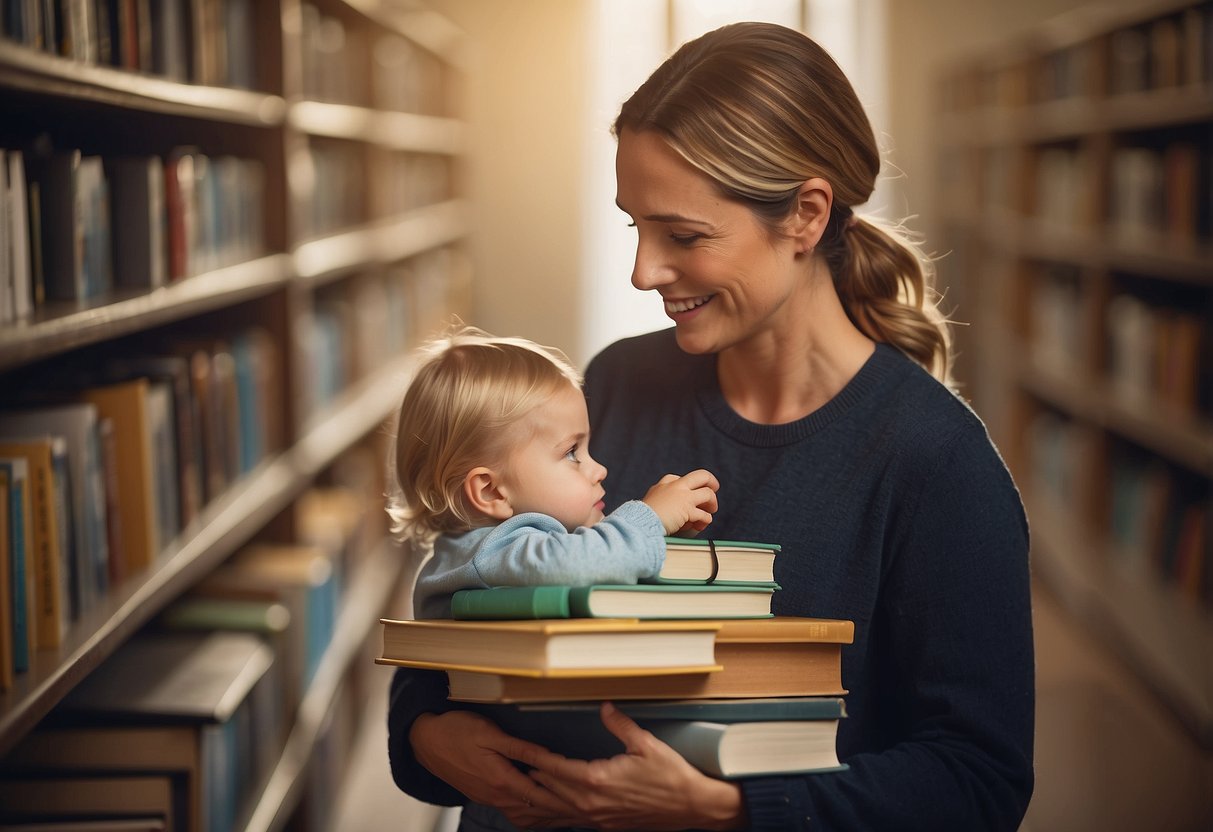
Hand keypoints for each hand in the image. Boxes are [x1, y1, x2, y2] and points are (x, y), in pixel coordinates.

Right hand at [410, 710, 580, 826]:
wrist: (424, 742)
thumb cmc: (455, 731)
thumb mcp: (489, 733)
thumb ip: (520, 747)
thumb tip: (547, 755)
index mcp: (500, 779)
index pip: (540, 795)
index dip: (564, 797)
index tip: (584, 799)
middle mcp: (496, 795)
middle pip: (535, 810)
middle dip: (561, 811)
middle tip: (584, 810)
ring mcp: (488, 798)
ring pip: (524, 815)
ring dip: (546, 815)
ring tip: (569, 813)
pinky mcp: (483, 795)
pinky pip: (512, 811)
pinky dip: (530, 814)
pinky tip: (540, 811)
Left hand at [516, 702, 746, 830]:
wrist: (692, 807)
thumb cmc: (672, 777)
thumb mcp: (646, 744)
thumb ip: (620, 724)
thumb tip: (605, 707)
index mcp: (597, 780)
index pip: (555, 767)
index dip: (533, 756)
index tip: (515, 749)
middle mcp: (592, 803)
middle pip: (549, 789)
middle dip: (529, 776)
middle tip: (508, 764)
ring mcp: (598, 817)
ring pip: (558, 807)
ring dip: (540, 795)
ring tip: (522, 782)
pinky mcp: (606, 824)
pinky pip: (573, 818)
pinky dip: (557, 809)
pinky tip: (551, 805)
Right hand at [642, 469, 719, 534]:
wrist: (639, 522)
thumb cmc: (643, 516)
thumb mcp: (652, 502)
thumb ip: (666, 503)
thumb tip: (682, 514)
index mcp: (665, 483)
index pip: (682, 478)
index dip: (691, 487)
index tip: (692, 494)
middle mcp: (676, 486)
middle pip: (702, 476)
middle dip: (711, 482)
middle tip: (714, 489)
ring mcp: (683, 496)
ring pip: (708, 494)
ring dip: (712, 504)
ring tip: (710, 512)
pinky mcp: (687, 509)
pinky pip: (704, 514)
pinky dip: (705, 520)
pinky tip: (701, 525)